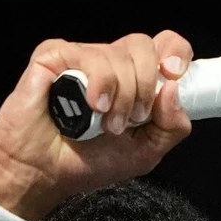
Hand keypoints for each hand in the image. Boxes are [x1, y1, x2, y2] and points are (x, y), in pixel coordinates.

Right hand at [0, 31, 194, 220]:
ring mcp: (80, 59)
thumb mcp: (146, 152)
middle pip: (142, 45)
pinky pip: (86, 55)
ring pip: (117, 54)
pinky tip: (90, 106)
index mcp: (134, 79)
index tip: (174, 76)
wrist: (44, 174)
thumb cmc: (87, 162)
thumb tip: (174, 90)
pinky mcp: (53, 58)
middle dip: (145, 85)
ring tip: (105, 123)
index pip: (164, 46)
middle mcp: (109, 64)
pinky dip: (97, 83)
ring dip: (121, 95)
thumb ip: (172, 126)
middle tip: (133, 117)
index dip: (175, 53)